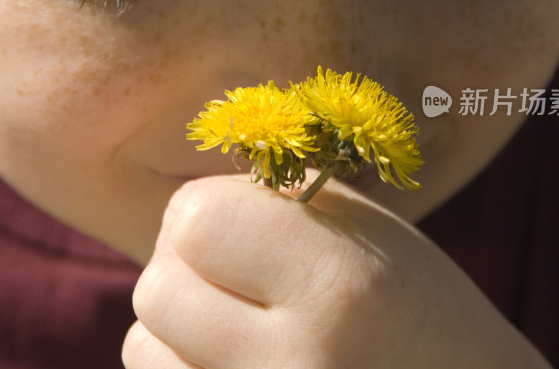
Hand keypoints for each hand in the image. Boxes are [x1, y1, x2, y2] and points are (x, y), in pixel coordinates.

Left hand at [122, 175, 550, 367]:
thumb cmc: (415, 310)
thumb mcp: (370, 233)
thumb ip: (276, 204)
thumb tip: (181, 212)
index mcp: (338, 285)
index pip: (193, 221)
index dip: (207, 213)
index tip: (240, 226)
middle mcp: (298, 365)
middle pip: (157, 290)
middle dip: (187, 270)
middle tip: (238, 278)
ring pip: (143, 350)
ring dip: (176, 329)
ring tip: (240, 328)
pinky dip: (186, 367)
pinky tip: (237, 362)